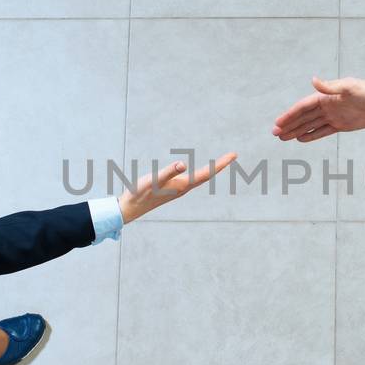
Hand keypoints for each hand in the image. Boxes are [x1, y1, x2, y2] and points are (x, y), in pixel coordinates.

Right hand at [117, 152, 237, 222]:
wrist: (131, 208)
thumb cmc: (141, 194)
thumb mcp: (153, 180)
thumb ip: (168, 172)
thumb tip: (183, 164)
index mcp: (182, 185)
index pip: (206, 173)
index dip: (220, 164)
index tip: (233, 155)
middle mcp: (183, 188)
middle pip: (206, 175)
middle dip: (219, 165)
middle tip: (233, 155)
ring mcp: (178, 189)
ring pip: (199, 178)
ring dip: (211, 170)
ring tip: (221, 162)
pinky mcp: (171, 189)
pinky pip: (190, 180)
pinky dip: (199, 173)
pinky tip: (197, 172)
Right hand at [271, 76, 364, 142]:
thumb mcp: (350, 87)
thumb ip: (331, 87)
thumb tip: (313, 80)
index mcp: (326, 97)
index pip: (303, 107)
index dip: (290, 115)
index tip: (278, 123)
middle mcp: (327, 106)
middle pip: (303, 117)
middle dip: (289, 124)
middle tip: (275, 133)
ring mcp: (334, 116)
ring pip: (310, 125)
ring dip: (296, 130)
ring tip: (283, 138)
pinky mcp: (342, 125)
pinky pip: (323, 131)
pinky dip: (312, 135)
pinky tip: (301, 139)